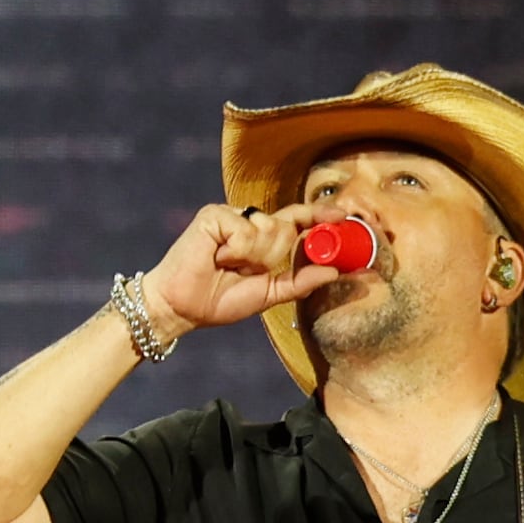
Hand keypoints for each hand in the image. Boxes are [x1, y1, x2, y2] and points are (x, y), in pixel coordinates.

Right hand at [142, 203, 322, 334]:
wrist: (181, 307)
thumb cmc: (218, 301)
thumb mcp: (268, 295)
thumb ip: (300, 282)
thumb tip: (335, 272)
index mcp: (263, 239)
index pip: (297, 221)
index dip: (318, 217)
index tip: (342, 216)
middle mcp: (249, 222)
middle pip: (285, 227)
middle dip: (272, 255)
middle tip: (246, 269)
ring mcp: (231, 215)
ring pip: (268, 228)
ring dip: (252, 256)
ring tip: (227, 265)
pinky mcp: (214, 215)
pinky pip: (245, 229)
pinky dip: (237, 250)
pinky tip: (218, 257)